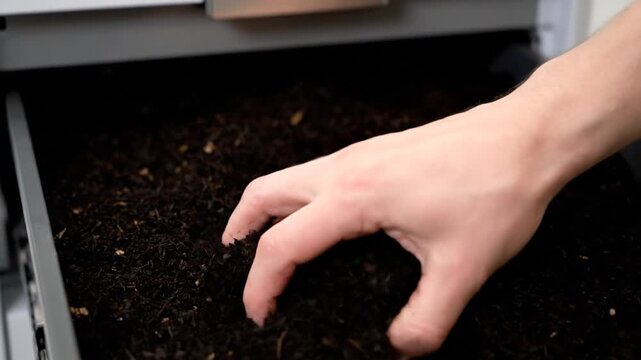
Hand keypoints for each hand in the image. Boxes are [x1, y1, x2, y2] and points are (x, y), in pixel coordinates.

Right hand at [222, 97, 563, 355]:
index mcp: (355, 196)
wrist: (526, 139)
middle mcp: (347, 169)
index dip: (261, 285)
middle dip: (240, 230)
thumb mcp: (463, 269)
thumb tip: (400, 349)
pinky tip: (319, 222)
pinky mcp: (376, 154)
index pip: (283, 244)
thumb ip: (427, 319)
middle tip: (234, 265)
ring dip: (266, 210)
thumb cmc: (495, 191)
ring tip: (264, 243)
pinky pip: (317, 174)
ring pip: (289, 178)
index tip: (259, 314)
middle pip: (265, 193)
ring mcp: (360, 156)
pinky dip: (297, 199)